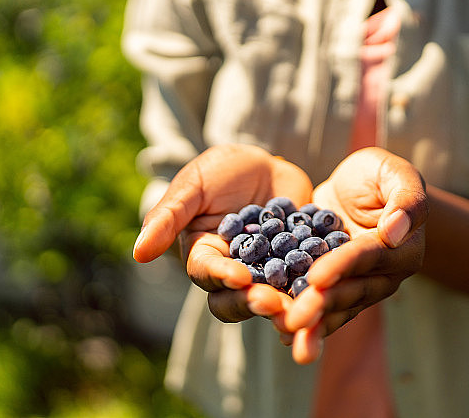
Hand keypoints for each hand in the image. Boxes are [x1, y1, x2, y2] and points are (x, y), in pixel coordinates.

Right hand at [134, 143, 312, 322]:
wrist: (266, 164)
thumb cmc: (220, 171)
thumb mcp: (193, 186)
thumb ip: (167, 217)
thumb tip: (137, 254)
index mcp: (203, 255)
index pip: (207, 274)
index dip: (221, 278)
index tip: (239, 277)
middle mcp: (233, 271)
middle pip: (238, 299)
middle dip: (254, 302)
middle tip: (274, 301)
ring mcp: (267, 272)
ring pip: (274, 297)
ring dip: (287, 304)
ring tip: (304, 304)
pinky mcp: (298, 266)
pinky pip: (306, 280)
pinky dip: (316, 284)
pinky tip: (330, 284)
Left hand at [282, 147, 427, 362]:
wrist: (355, 186)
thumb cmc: (379, 174)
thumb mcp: (394, 173)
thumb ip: (405, 199)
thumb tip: (395, 232)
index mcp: (403, 250)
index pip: (367, 258)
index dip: (342, 267)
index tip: (316, 277)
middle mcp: (384, 276)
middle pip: (351, 291)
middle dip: (321, 305)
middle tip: (294, 319)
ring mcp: (360, 286)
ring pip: (336, 307)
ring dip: (312, 324)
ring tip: (286, 334)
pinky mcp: (336, 288)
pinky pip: (321, 305)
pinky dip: (303, 320)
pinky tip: (280, 332)